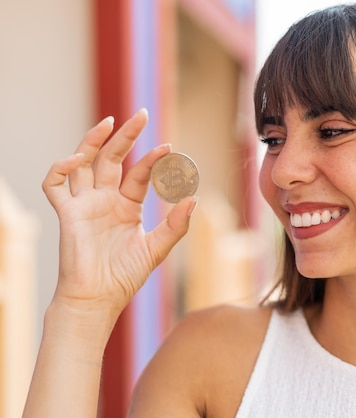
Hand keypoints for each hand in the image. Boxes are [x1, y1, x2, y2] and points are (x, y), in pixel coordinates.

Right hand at [42, 109, 196, 315]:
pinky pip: (55, 184)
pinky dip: (61, 167)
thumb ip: (176, 224)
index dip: (152, 159)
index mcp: (126, 206)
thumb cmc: (125, 277)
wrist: (98, 299)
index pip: (138, 173)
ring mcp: (84, 204)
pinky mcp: (67, 213)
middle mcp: (105, 200)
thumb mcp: (157, 248)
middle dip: (125, 136)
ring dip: (93, 141)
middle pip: (112, 158)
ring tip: (109, 122)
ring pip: (84, 163)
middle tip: (141, 115)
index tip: (169, 148)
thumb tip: (195, 197)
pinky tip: (79, 159)